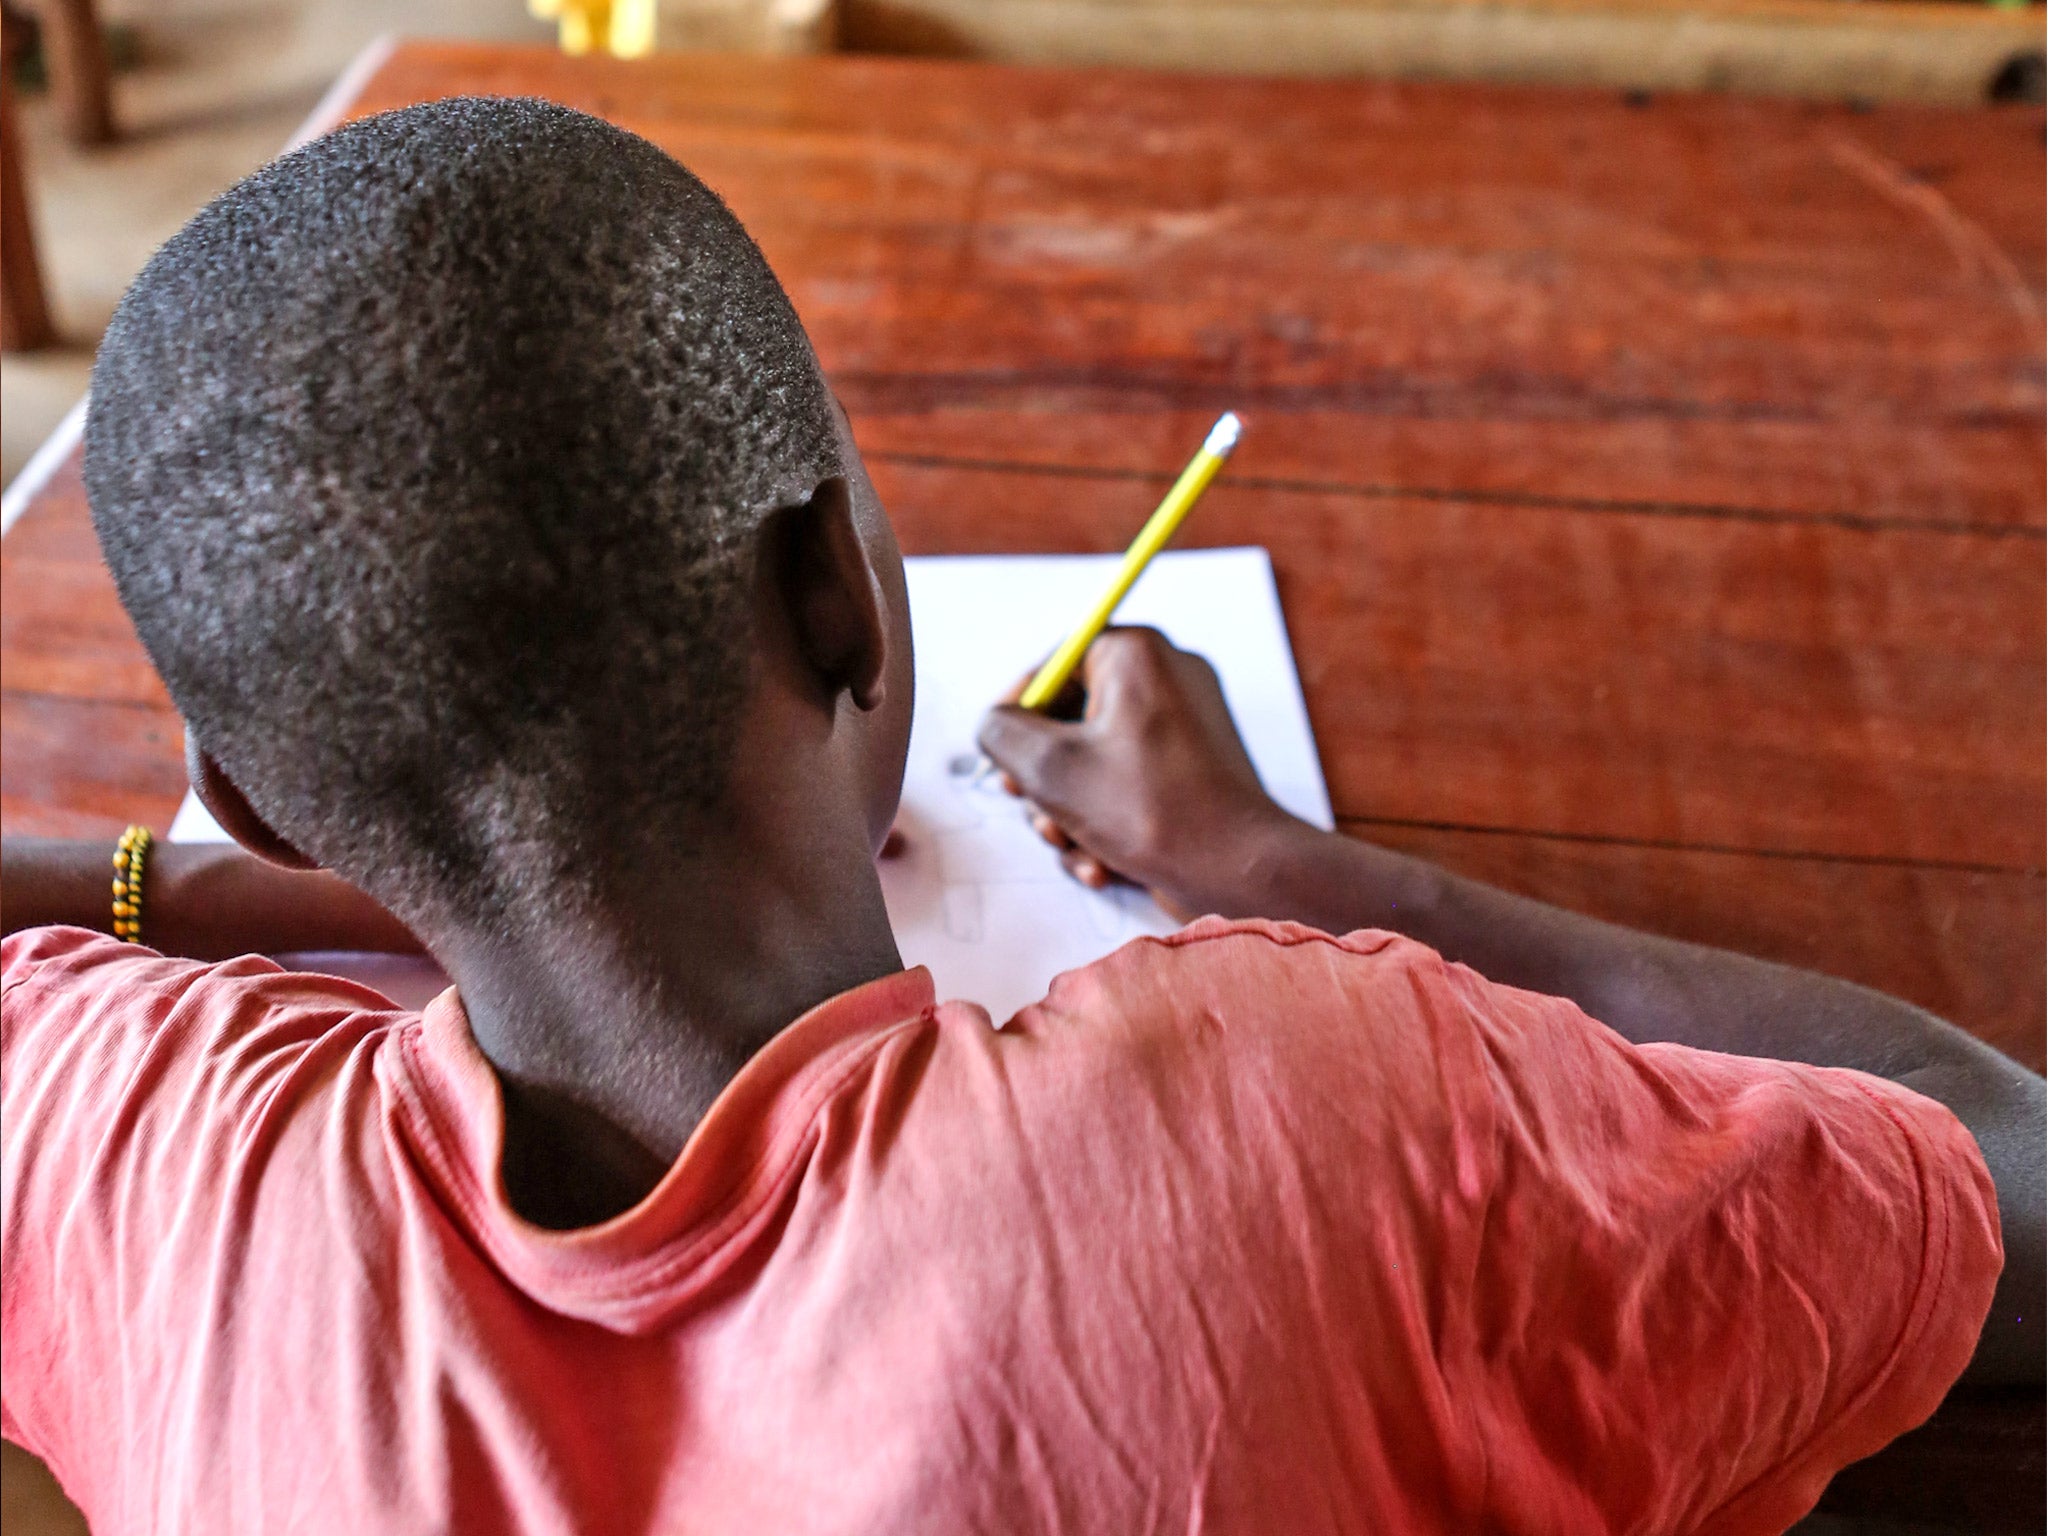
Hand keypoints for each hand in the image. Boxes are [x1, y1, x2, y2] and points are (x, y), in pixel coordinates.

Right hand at [976, 627, 1300, 920]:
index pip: (1054, 663)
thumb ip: (1001, 732)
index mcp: (1136, 655)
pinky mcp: (1189, 773)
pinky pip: (1126, 787)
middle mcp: (1165, 679)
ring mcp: (1182, 727)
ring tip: (1074, 847)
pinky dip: (1105, 825)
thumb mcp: (1051, 767)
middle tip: (1034, 809)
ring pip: (1092, 763)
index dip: (1019, 711)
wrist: (1240, 870)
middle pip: (1069, 718)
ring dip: (1069, 812)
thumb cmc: (1153, 811)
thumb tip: (995, 725)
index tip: (1004, 754)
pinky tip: (1102, 864)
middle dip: (1043, 777)